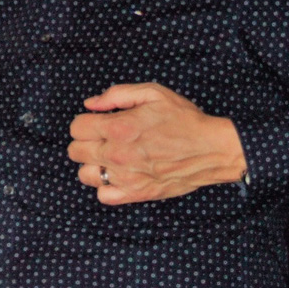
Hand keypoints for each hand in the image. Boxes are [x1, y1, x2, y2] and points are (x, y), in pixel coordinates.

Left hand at [67, 83, 245, 204]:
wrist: (212, 149)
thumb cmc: (183, 118)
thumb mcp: (152, 93)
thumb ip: (116, 94)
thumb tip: (90, 104)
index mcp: (119, 128)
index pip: (76, 128)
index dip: (84, 121)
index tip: (97, 121)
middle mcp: (118, 155)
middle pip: (75, 151)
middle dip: (85, 140)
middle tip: (102, 136)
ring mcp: (127, 177)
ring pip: (85, 175)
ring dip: (92, 163)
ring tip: (109, 156)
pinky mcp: (138, 194)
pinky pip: (104, 196)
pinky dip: (106, 185)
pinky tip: (118, 174)